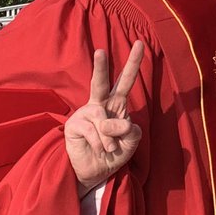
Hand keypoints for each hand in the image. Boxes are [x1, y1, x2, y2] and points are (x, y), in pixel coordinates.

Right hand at [64, 42, 145, 196]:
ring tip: (110, 148)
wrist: (96, 171)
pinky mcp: (74, 125)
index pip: (126, 80)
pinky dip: (101, 143)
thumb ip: (130, 130)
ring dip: (110, 139)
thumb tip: (112, 122)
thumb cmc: (115, 152)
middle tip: (100, 51)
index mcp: (117, 103)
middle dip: (101, 67)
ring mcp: (85, 113)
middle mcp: (100, 104)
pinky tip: (99, 149)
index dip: (134, 63)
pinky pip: (93, 131)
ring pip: (103, 119)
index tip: (141, 43)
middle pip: (101, 82)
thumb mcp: (131, 141)